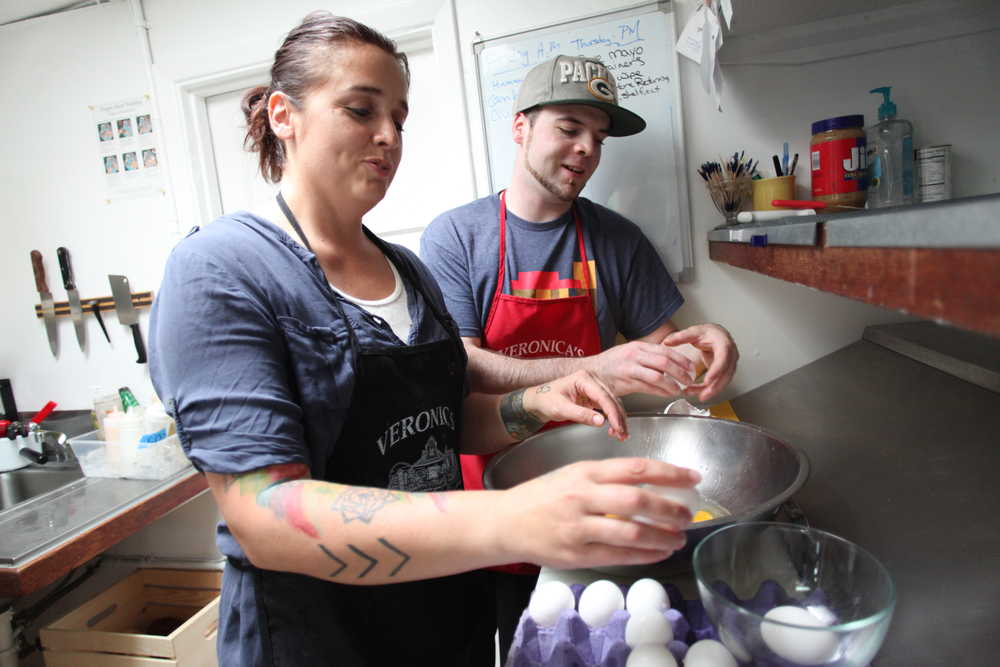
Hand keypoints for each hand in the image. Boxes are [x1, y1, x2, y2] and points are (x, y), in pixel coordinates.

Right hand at [495, 457, 700, 569]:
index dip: (670, 473)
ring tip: (678, 538)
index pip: (636, 468)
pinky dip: (644, 556)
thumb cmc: (543, 496)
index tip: (693, 478)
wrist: (505, 521)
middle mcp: (582, 497)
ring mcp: (579, 527)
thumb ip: (607, 478)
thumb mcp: (573, 475)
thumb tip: (653, 483)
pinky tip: (658, 553)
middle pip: (638, 501)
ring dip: (662, 537)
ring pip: (631, 533)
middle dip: (670, 509)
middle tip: (688, 515)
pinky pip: (618, 556)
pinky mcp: (576, 554)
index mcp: (585, 472)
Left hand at [521, 370, 628, 439]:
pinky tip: (614, 429)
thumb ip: (581, 415)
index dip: (613, 414)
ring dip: (618, 419)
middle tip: (622, 434)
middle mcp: (591, 380)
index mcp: (583, 378)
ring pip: (613, 403)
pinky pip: (608, 406)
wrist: (538, 400)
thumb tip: (601, 421)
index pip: (604, 396)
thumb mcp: (561, 409)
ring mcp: (594, 387)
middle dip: (619, 418)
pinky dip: (613, 418)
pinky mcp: (594, 396)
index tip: (618, 428)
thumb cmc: (545, 400)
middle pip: (612, 399)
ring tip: (620, 435)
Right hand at [587, 341, 698, 397]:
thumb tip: (667, 363)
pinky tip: (666, 394)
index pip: (666, 350)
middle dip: (681, 372)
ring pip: (658, 376)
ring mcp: (630, 369)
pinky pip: (648, 387)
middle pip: (665, 362)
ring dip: (672, 384)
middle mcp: (634, 355)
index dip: (681, 359)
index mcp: (637, 346)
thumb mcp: (629, 353)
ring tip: (679, 389)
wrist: (590, 372)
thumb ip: (647, 356)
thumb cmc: (610, 365)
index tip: (690, 367)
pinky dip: (660, 391)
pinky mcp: (626, 382)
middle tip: (689, 379)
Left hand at [661, 323, 737, 401]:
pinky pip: (720, 382)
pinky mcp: (725, 370)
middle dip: (715, 387)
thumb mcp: (694, 332)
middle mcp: (730, 355)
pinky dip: (710, 388)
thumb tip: (667, 341)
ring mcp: (729, 363)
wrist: (717, 334)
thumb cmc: (709, 333)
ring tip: (700, 397)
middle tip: (703, 395)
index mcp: (723, 344)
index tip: (708, 381)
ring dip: (712, 390)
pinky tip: (700, 393)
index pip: (723, 359)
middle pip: (726, 374)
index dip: (716, 371)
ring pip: (724, 380)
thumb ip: (681, 337)